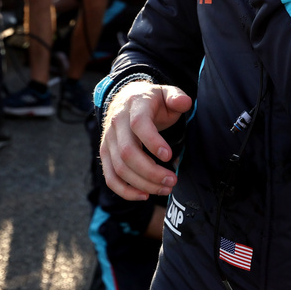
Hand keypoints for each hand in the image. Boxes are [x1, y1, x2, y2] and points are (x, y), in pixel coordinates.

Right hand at [100, 81, 191, 200]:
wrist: (127, 100)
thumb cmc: (152, 102)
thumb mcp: (166, 93)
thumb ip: (176, 97)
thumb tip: (185, 102)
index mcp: (134, 106)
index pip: (138, 124)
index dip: (152, 142)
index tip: (169, 156)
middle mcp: (117, 123)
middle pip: (128, 153)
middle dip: (151, 172)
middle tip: (172, 180)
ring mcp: (108, 139)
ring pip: (120, 168)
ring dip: (143, 184)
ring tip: (165, 189)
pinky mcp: (105, 153)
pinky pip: (110, 177)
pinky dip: (125, 191)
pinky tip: (144, 195)